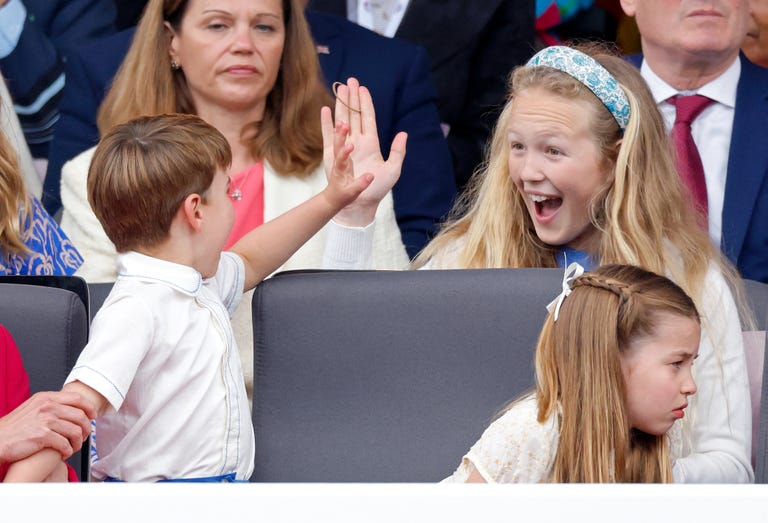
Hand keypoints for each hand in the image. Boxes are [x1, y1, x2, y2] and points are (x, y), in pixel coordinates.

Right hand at [0, 391, 93, 463]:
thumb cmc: (13, 428)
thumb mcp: (32, 408)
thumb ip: (50, 405)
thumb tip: (70, 408)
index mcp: (46, 397)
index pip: (77, 398)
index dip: (89, 408)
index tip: (93, 416)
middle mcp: (47, 406)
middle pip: (81, 416)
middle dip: (86, 429)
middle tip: (83, 437)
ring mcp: (45, 420)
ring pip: (76, 431)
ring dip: (78, 442)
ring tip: (73, 447)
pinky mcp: (42, 436)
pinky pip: (65, 444)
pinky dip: (68, 451)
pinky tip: (64, 453)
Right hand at [322, 77, 406, 225]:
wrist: (360, 203)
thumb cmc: (376, 188)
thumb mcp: (393, 170)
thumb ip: (398, 151)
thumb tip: (403, 133)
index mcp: (371, 143)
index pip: (368, 118)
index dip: (365, 103)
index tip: (362, 88)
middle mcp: (357, 142)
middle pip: (354, 115)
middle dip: (352, 98)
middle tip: (349, 81)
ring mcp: (344, 147)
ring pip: (341, 121)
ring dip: (340, 106)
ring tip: (339, 91)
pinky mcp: (332, 155)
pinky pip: (328, 136)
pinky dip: (326, 123)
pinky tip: (325, 110)